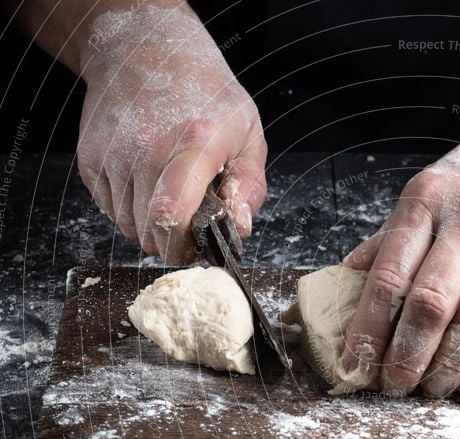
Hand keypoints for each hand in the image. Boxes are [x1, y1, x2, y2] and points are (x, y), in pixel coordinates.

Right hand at [76, 6, 265, 262]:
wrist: (147, 50)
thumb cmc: (205, 94)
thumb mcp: (247, 132)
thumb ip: (249, 185)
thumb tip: (240, 227)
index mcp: (194, 144)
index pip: (173, 214)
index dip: (183, 245)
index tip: (198, 248)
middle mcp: (146, 149)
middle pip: (149, 230)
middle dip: (172, 241)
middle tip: (190, 226)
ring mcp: (114, 154)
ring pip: (128, 225)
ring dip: (150, 226)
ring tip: (170, 196)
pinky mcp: (91, 159)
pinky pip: (110, 209)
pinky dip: (129, 210)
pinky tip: (148, 185)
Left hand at [342, 114, 459, 401]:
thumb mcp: (430, 189)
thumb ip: (391, 238)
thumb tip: (346, 280)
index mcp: (425, 199)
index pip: (389, 275)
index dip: (368, 328)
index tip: (355, 366)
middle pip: (430, 299)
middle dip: (407, 354)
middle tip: (395, 388)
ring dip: (451, 363)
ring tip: (434, 391)